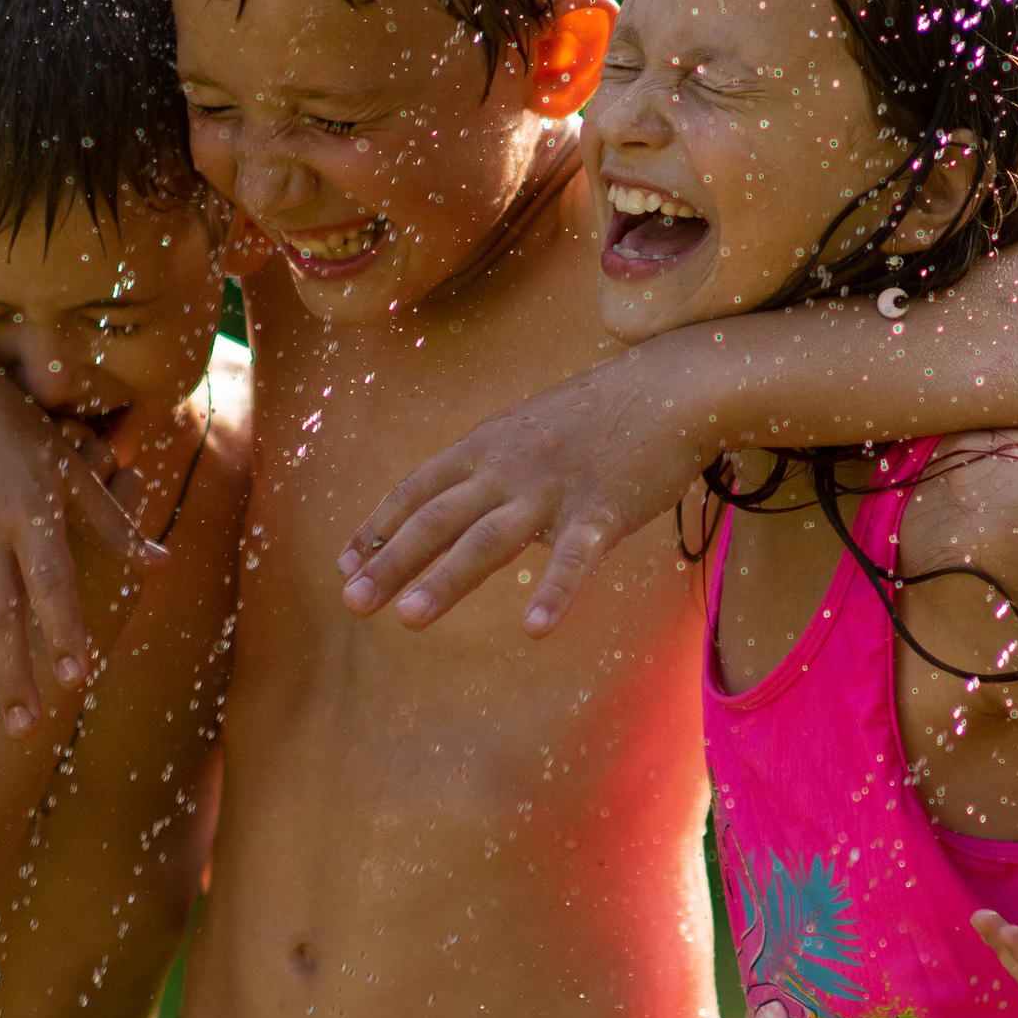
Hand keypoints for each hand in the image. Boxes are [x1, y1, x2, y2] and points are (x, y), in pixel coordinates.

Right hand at [0, 349, 157, 739]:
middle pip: (0, 618)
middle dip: (14, 676)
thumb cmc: (11, 422)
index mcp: (30, 511)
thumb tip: (160, 564)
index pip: (51, 583)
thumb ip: (111, 519)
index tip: (77, 677)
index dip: (63, 630)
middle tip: (28, 730)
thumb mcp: (68, 462)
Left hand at [337, 350, 709, 632]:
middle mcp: (507, 466)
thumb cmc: (599, 415)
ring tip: (407, 620)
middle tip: (352, 603)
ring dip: (445, 580)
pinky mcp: (603, 510)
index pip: (417, 490)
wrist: (672, 386)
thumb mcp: (527, 431)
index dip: (378, 528)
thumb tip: (448, 506)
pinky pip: (575, 557)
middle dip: (390, 561)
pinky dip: (554, 593)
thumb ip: (487, 467)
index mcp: (485, 446)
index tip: (344, 565)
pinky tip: (534, 630)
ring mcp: (553, 488)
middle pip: (436, 518)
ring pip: (487, 539)